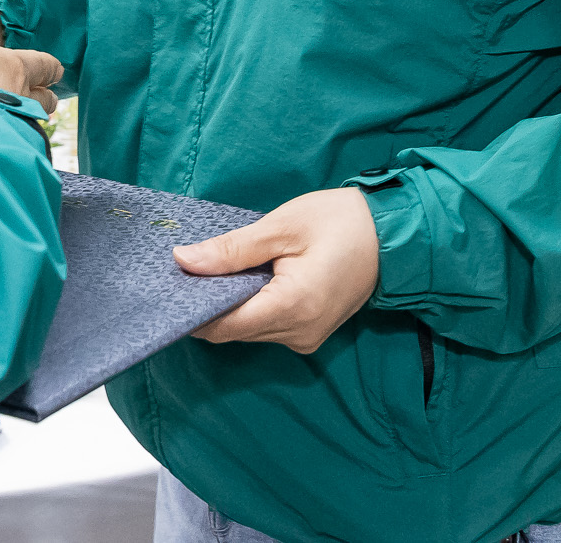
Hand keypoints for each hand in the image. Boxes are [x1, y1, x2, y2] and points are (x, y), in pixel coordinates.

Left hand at [175, 188, 381, 354]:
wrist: (392, 235)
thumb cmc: (340, 222)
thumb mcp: (281, 227)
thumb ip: (231, 249)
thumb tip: (183, 260)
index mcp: (293, 307)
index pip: (224, 325)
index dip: (191, 309)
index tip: (168, 286)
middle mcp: (299, 333)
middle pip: (233, 330)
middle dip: (206, 304)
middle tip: (184, 269)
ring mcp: (307, 337)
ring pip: (248, 330)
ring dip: (227, 305)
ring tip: (211, 269)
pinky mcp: (310, 332)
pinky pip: (266, 326)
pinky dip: (248, 306)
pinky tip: (240, 279)